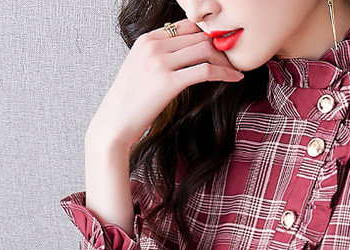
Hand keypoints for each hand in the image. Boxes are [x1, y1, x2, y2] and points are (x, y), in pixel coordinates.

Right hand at [86, 18, 244, 149]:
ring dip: (225, 60)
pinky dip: (224, 73)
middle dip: (219, 48)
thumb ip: (158, 59)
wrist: (114, 124)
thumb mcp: (140, 71)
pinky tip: (235, 79)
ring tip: (236, 71)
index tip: (219, 50)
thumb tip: (181, 60)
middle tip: (233, 61)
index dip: (206, 36)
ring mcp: (160, 62)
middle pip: (198, 36)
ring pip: (204, 49)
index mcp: (146, 40)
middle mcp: (153, 46)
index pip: (185, 26)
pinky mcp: (168, 82)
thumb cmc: (129, 104)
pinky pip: (205, 71)